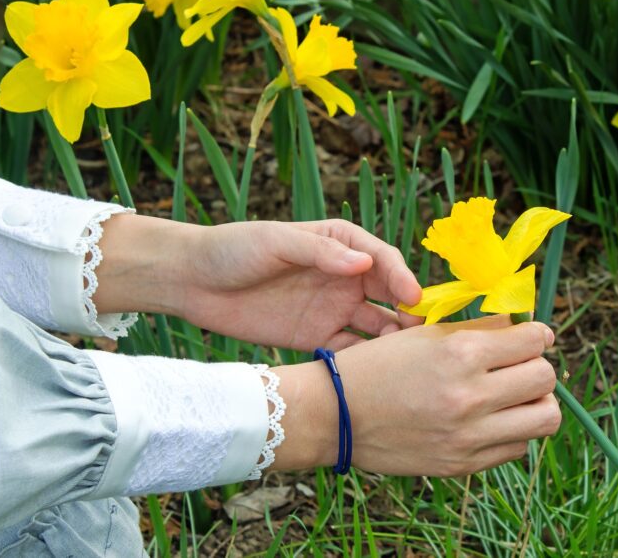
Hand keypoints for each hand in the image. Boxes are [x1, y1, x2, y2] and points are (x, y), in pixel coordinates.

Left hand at [174, 219, 422, 350]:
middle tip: (422, 334)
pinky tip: (375, 374)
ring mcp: (333, 309)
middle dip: (409, 312)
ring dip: (393, 340)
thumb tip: (363, 264)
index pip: (383, 260)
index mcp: (341, 244)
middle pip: (389, 295)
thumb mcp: (275, 241)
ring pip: (376, 326)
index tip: (413, 298)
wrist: (194, 282)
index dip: (402, 278)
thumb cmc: (235, 249)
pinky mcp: (317, 338)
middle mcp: (345, 277)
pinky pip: (351, 352)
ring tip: (406, 359)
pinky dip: (366, 362)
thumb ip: (320, 253)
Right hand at [270, 315, 561, 476]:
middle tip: (520, 365)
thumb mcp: (425, 335)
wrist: (336, 414)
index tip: (531, 337)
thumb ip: (479, 330)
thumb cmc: (378, 365)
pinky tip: (490, 420)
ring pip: (544, 419)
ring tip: (515, 396)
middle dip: (538, 366)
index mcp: (460, 353)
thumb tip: (526, 329)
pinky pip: (517, 448)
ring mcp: (468, 436)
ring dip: (535, 403)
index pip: (534, 340)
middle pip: (546, 378)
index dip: (537, 335)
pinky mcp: (463, 464)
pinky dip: (513, 431)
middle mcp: (470, 396)